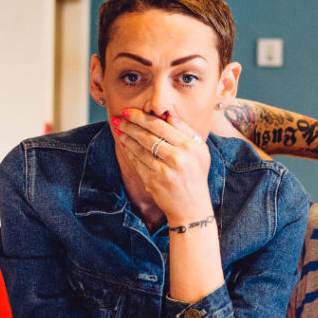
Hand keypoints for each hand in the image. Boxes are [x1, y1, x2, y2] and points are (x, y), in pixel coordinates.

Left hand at [110, 110, 211, 224]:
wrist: (192, 206)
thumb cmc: (195, 174)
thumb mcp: (200, 150)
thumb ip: (186, 130)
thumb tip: (168, 113)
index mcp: (189, 146)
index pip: (160, 126)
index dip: (141, 117)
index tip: (128, 111)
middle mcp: (178, 158)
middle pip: (148, 136)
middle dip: (130, 125)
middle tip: (118, 118)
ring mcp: (165, 171)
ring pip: (140, 149)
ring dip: (127, 137)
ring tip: (119, 129)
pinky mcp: (154, 181)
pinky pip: (138, 163)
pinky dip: (130, 152)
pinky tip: (125, 145)